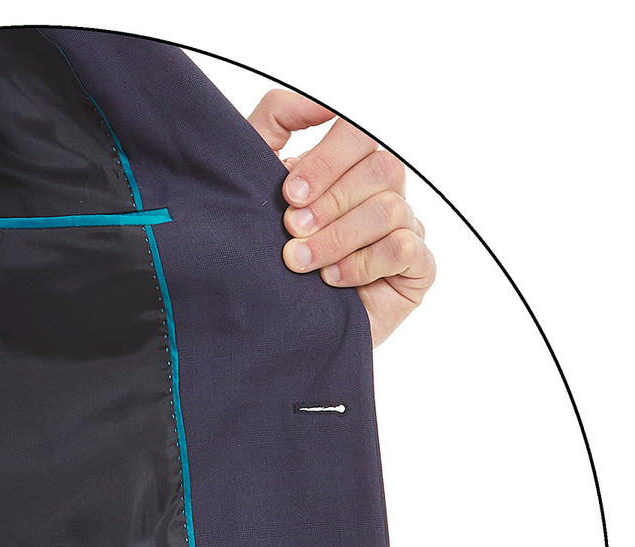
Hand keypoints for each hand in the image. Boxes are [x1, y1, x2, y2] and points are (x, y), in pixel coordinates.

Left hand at [247, 89, 435, 346]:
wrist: (263, 324)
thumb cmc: (258, 252)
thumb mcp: (254, 179)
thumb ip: (278, 120)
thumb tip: (322, 100)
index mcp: (348, 165)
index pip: (361, 132)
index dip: (328, 160)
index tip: (288, 193)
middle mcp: (381, 192)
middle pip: (383, 167)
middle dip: (330, 202)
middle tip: (291, 230)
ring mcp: (403, 228)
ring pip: (391, 209)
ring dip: (337, 237)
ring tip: (299, 263)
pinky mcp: (415, 269)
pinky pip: (406, 248)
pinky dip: (363, 263)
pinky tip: (331, 281)